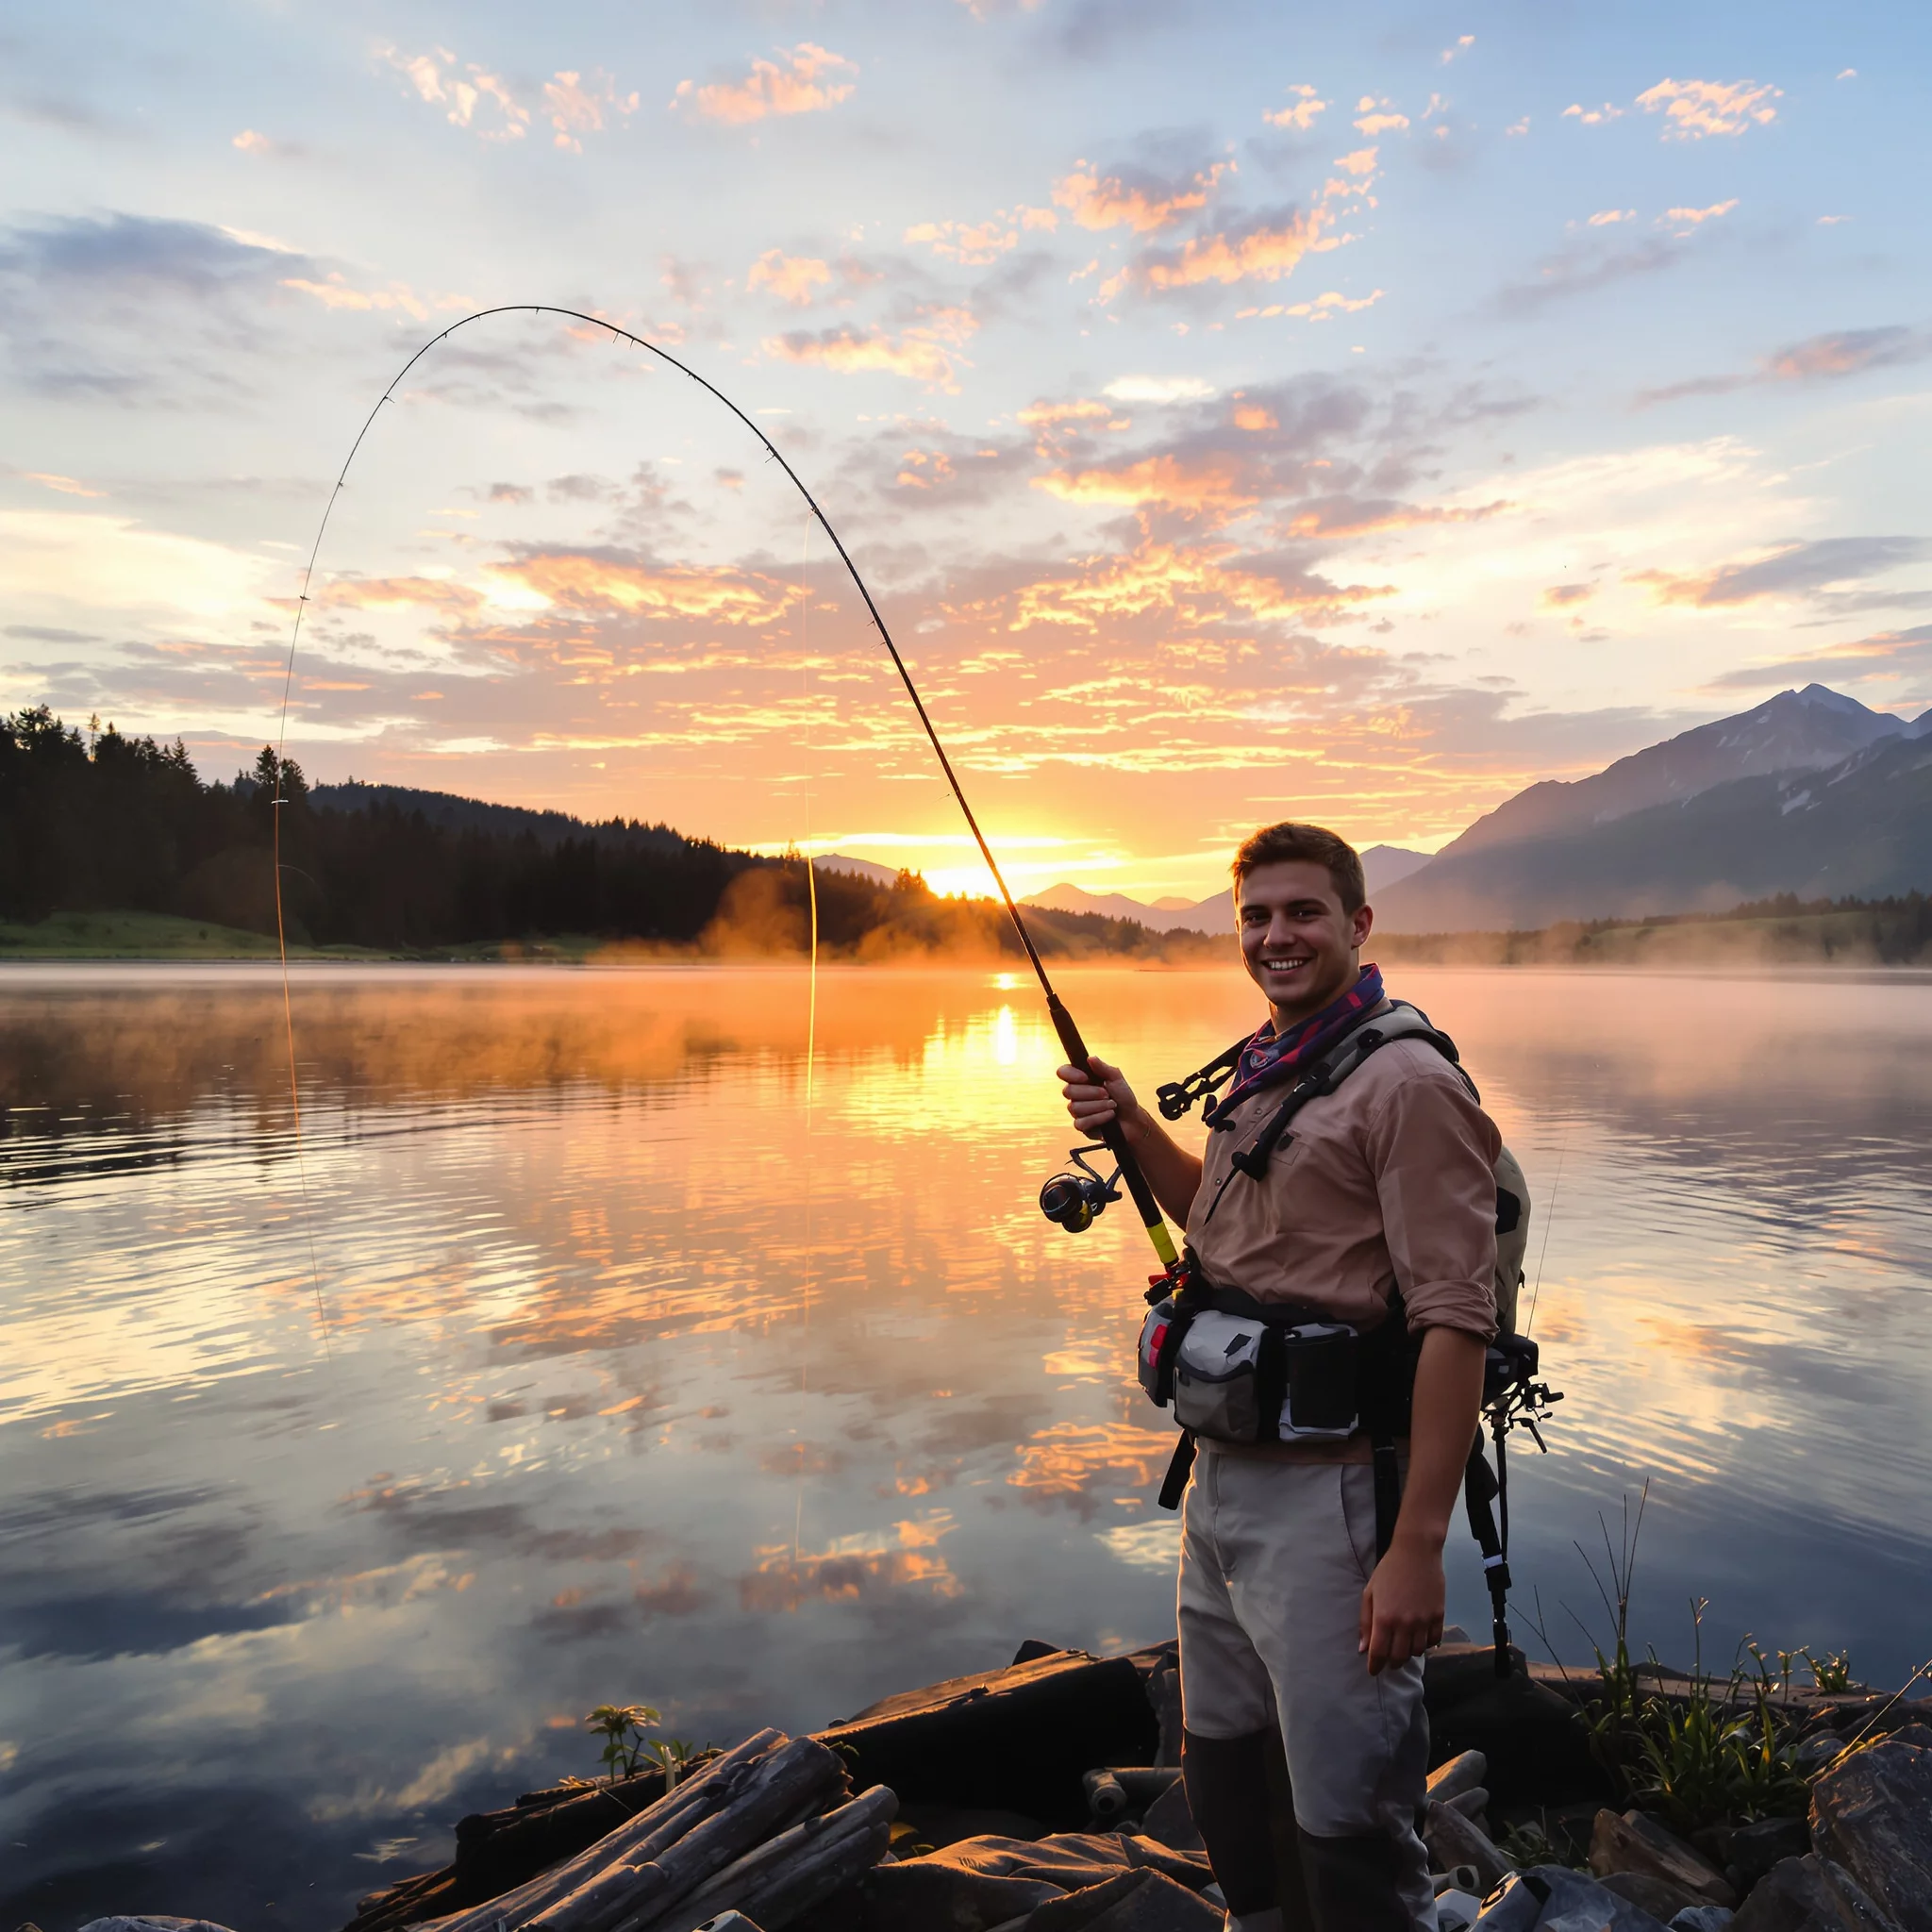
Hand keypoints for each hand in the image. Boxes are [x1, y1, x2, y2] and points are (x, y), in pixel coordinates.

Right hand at [1056, 1054, 1144, 1144]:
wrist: (1132, 1118)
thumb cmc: (1123, 1097)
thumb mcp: (1116, 1079)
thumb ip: (1103, 1068)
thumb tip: (1090, 1058)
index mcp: (1081, 1080)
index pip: (1063, 1072)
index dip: (1070, 1074)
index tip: (1085, 1077)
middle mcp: (1076, 1095)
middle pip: (1068, 1091)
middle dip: (1091, 1093)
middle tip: (1107, 1094)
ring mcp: (1077, 1111)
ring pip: (1075, 1108)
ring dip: (1098, 1106)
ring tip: (1112, 1105)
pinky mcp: (1082, 1126)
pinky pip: (1081, 1123)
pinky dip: (1099, 1118)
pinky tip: (1109, 1116)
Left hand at [1358, 1534, 1444, 1675]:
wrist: (1416, 1552)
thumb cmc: (1388, 1571)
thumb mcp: (1370, 1593)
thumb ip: (1366, 1622)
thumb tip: (1363, 1649)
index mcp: (1384, 1618)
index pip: (1379, 1653)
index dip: (1375, 1666)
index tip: (1373, 1671)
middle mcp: (1405, 1624)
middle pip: (1399, 1657)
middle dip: (1391, 1663)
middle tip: (1388, 1660)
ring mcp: (1424, 1621)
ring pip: (1417, 1652)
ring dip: (1408, 1654)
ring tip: (1403, 1647)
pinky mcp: (1439, 1616)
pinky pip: (1433, 1641)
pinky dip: (1426, 1645)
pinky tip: (1419, 1639)